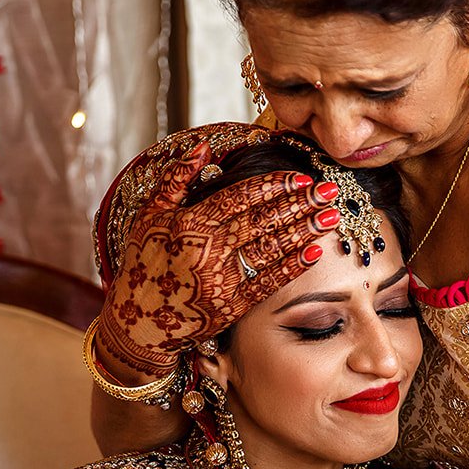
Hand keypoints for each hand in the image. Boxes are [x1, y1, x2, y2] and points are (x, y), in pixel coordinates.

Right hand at [92, 143, 339, 377]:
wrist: (138, 322)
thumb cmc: (143, 262)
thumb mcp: (150, 215)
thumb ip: (177, 178)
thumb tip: (204, 146)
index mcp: (189, 223)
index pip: (240, 197)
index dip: (273, 185)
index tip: (300, 177)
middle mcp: (206, 250)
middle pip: (263, 220)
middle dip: (300, 203)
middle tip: (329, 190)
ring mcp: (220, 279)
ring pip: (270, 249)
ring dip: (305, 231)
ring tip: (331, 216)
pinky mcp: (230, 306)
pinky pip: (269, 281)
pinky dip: (293, 266)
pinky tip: (315, 251)